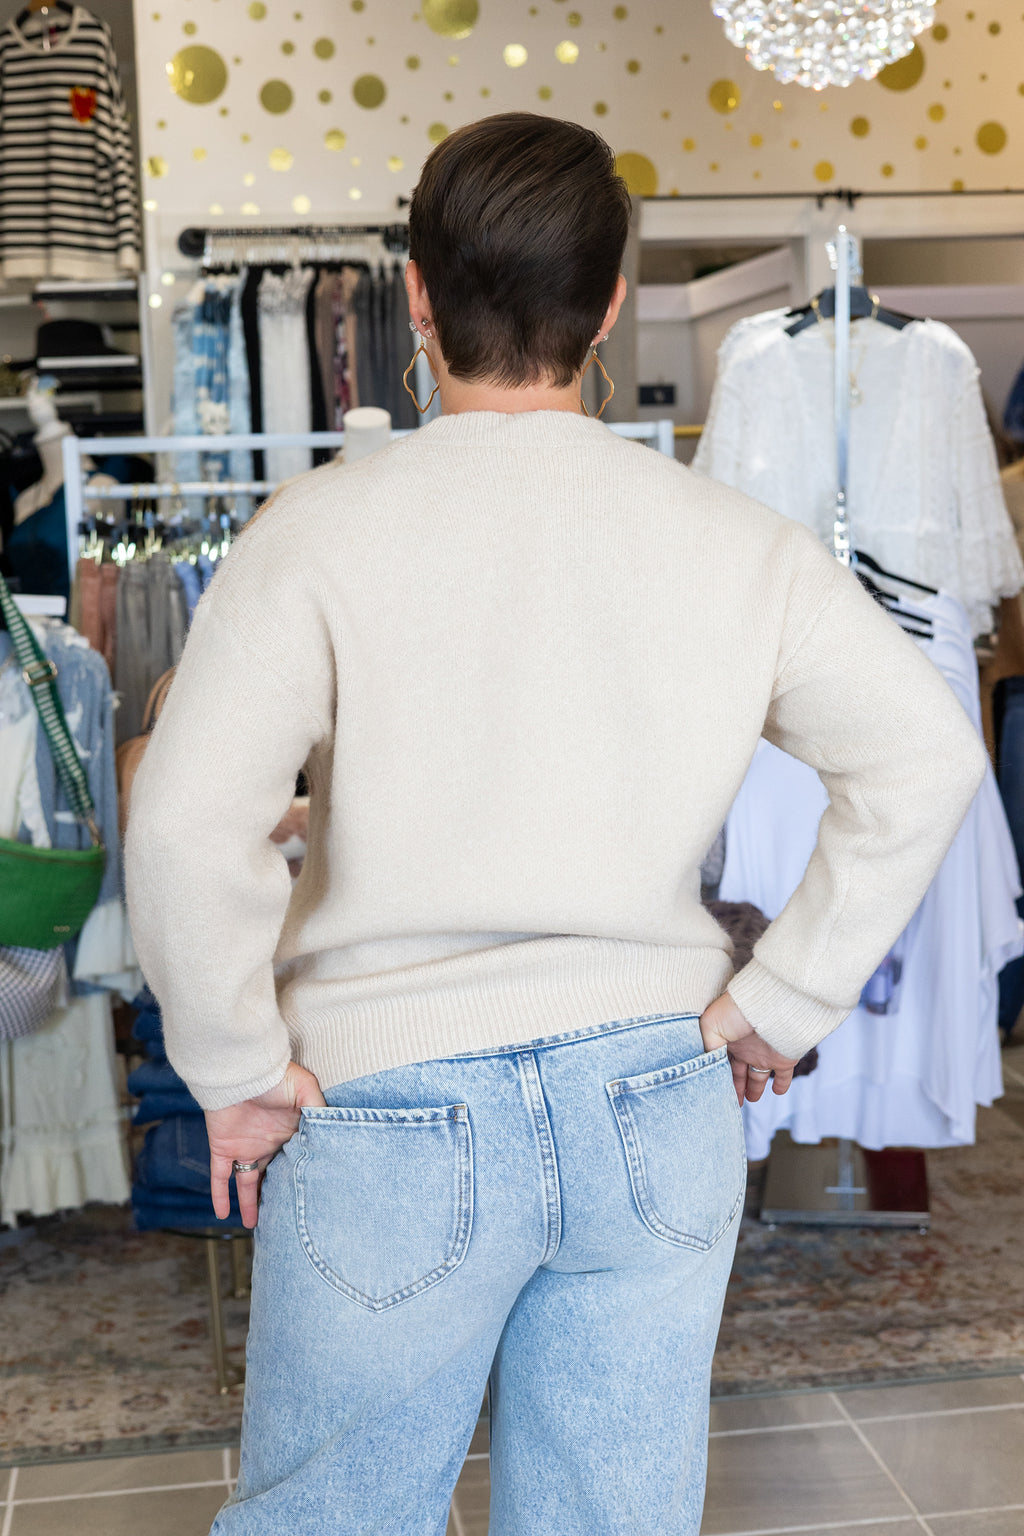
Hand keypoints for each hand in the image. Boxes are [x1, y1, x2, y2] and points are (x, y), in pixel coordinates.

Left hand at [206, 1061, 325, 1227]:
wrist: (240, 1070)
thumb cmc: (276, 1076)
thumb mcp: (307, 1089)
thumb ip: (319, 1112)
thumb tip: (331, 1134)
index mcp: (289, 1131)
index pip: (296, 1160)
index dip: (302, 1178)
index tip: (310, 1199)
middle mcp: (268, 1143)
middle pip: (273, 1176)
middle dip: (278, 1196)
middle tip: (285, 1220)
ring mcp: (245, 1147)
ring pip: (248, 1183)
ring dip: (250, 1204)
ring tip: (256, 1227)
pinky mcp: (224, 1149)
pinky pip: (220, 1178)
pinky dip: (220, 1196)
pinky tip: (223, 1215)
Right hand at [699, 993, 799, 1107]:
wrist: (769, 1007)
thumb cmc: (736, 1011)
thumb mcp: (709, 1027)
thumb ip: (705, 1050)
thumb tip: (703, 1070)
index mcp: (727, 1039)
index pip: (720, 1063)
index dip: (717, 1078)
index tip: (712, 1094)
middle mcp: (745, 1047)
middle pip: (738, 1072)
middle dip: (734, 1087)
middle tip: (729, 1102)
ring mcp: (764, 1053)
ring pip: (758, 1076)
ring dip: (754, 1089)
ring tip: (750, 1100)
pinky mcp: (783, 1059)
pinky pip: (784, 1075)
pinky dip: (781, 1085)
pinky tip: (777, 1092)